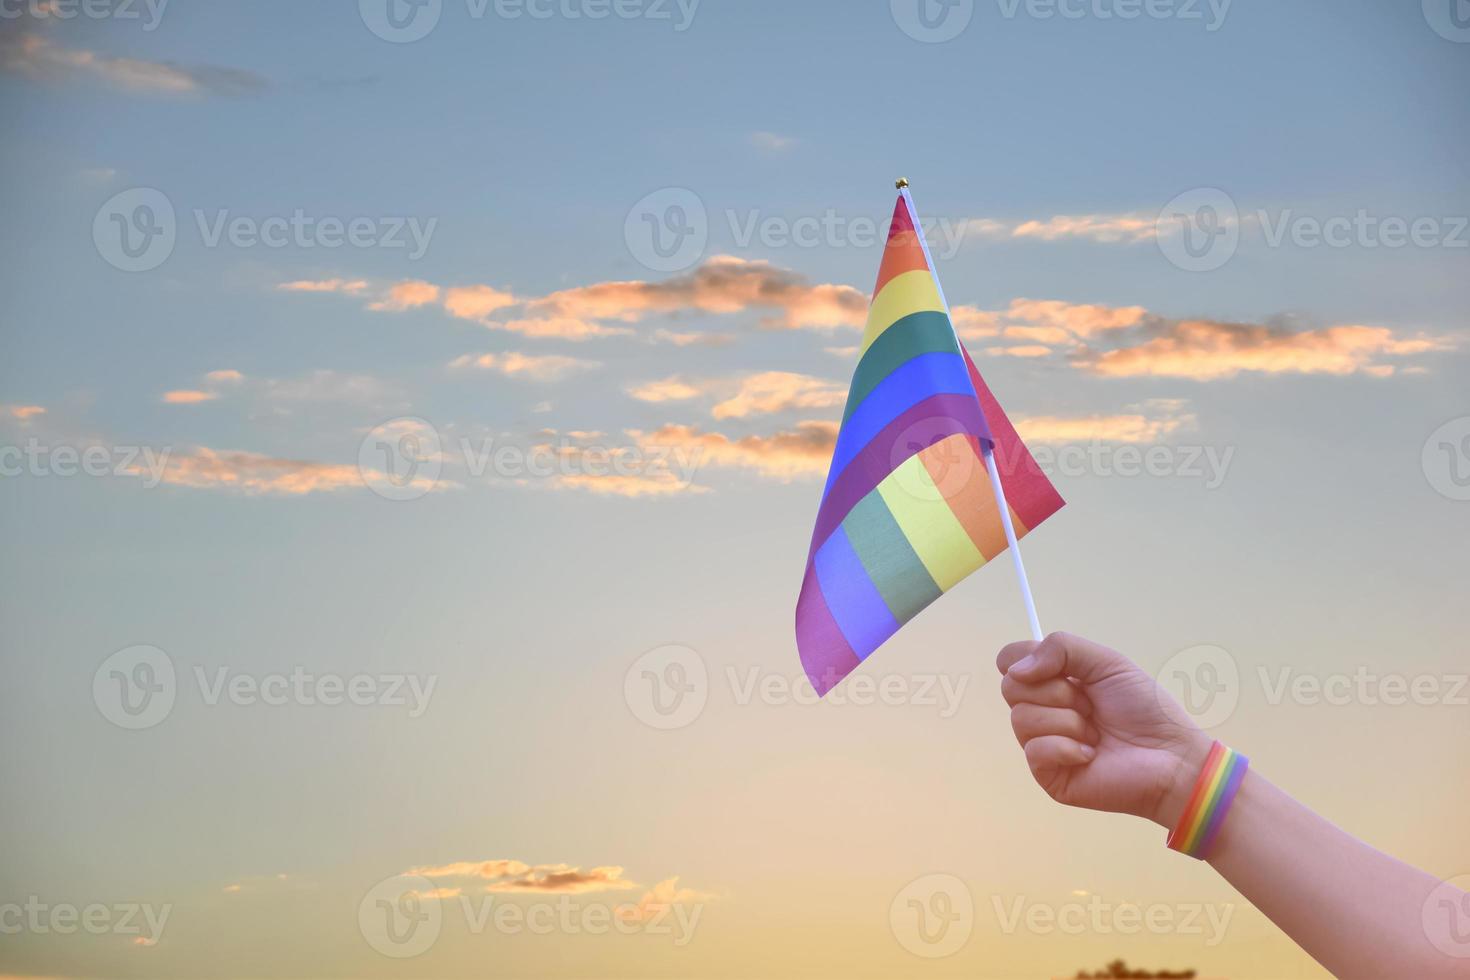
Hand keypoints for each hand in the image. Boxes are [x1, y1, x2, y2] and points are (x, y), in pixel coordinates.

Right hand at [996, 632, 1212, 828]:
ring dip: (1068, 722)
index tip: (1058, 668)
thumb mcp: (1107, 662)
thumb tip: (1015, 669)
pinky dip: (1068, 748)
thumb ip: (1061, 648)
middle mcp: (1043, 710)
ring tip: (1096, 733)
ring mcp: (1042, 743)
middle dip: (1057, 692)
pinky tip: (1091, 754)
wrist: (1172, 756)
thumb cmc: (1146, 709)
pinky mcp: (1047, 774)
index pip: (1009, 661)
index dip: (1023, 660)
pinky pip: (1035, 750)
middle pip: (1011, 688)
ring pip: (1021, 718)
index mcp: (1053, 681)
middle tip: (1090, 705)